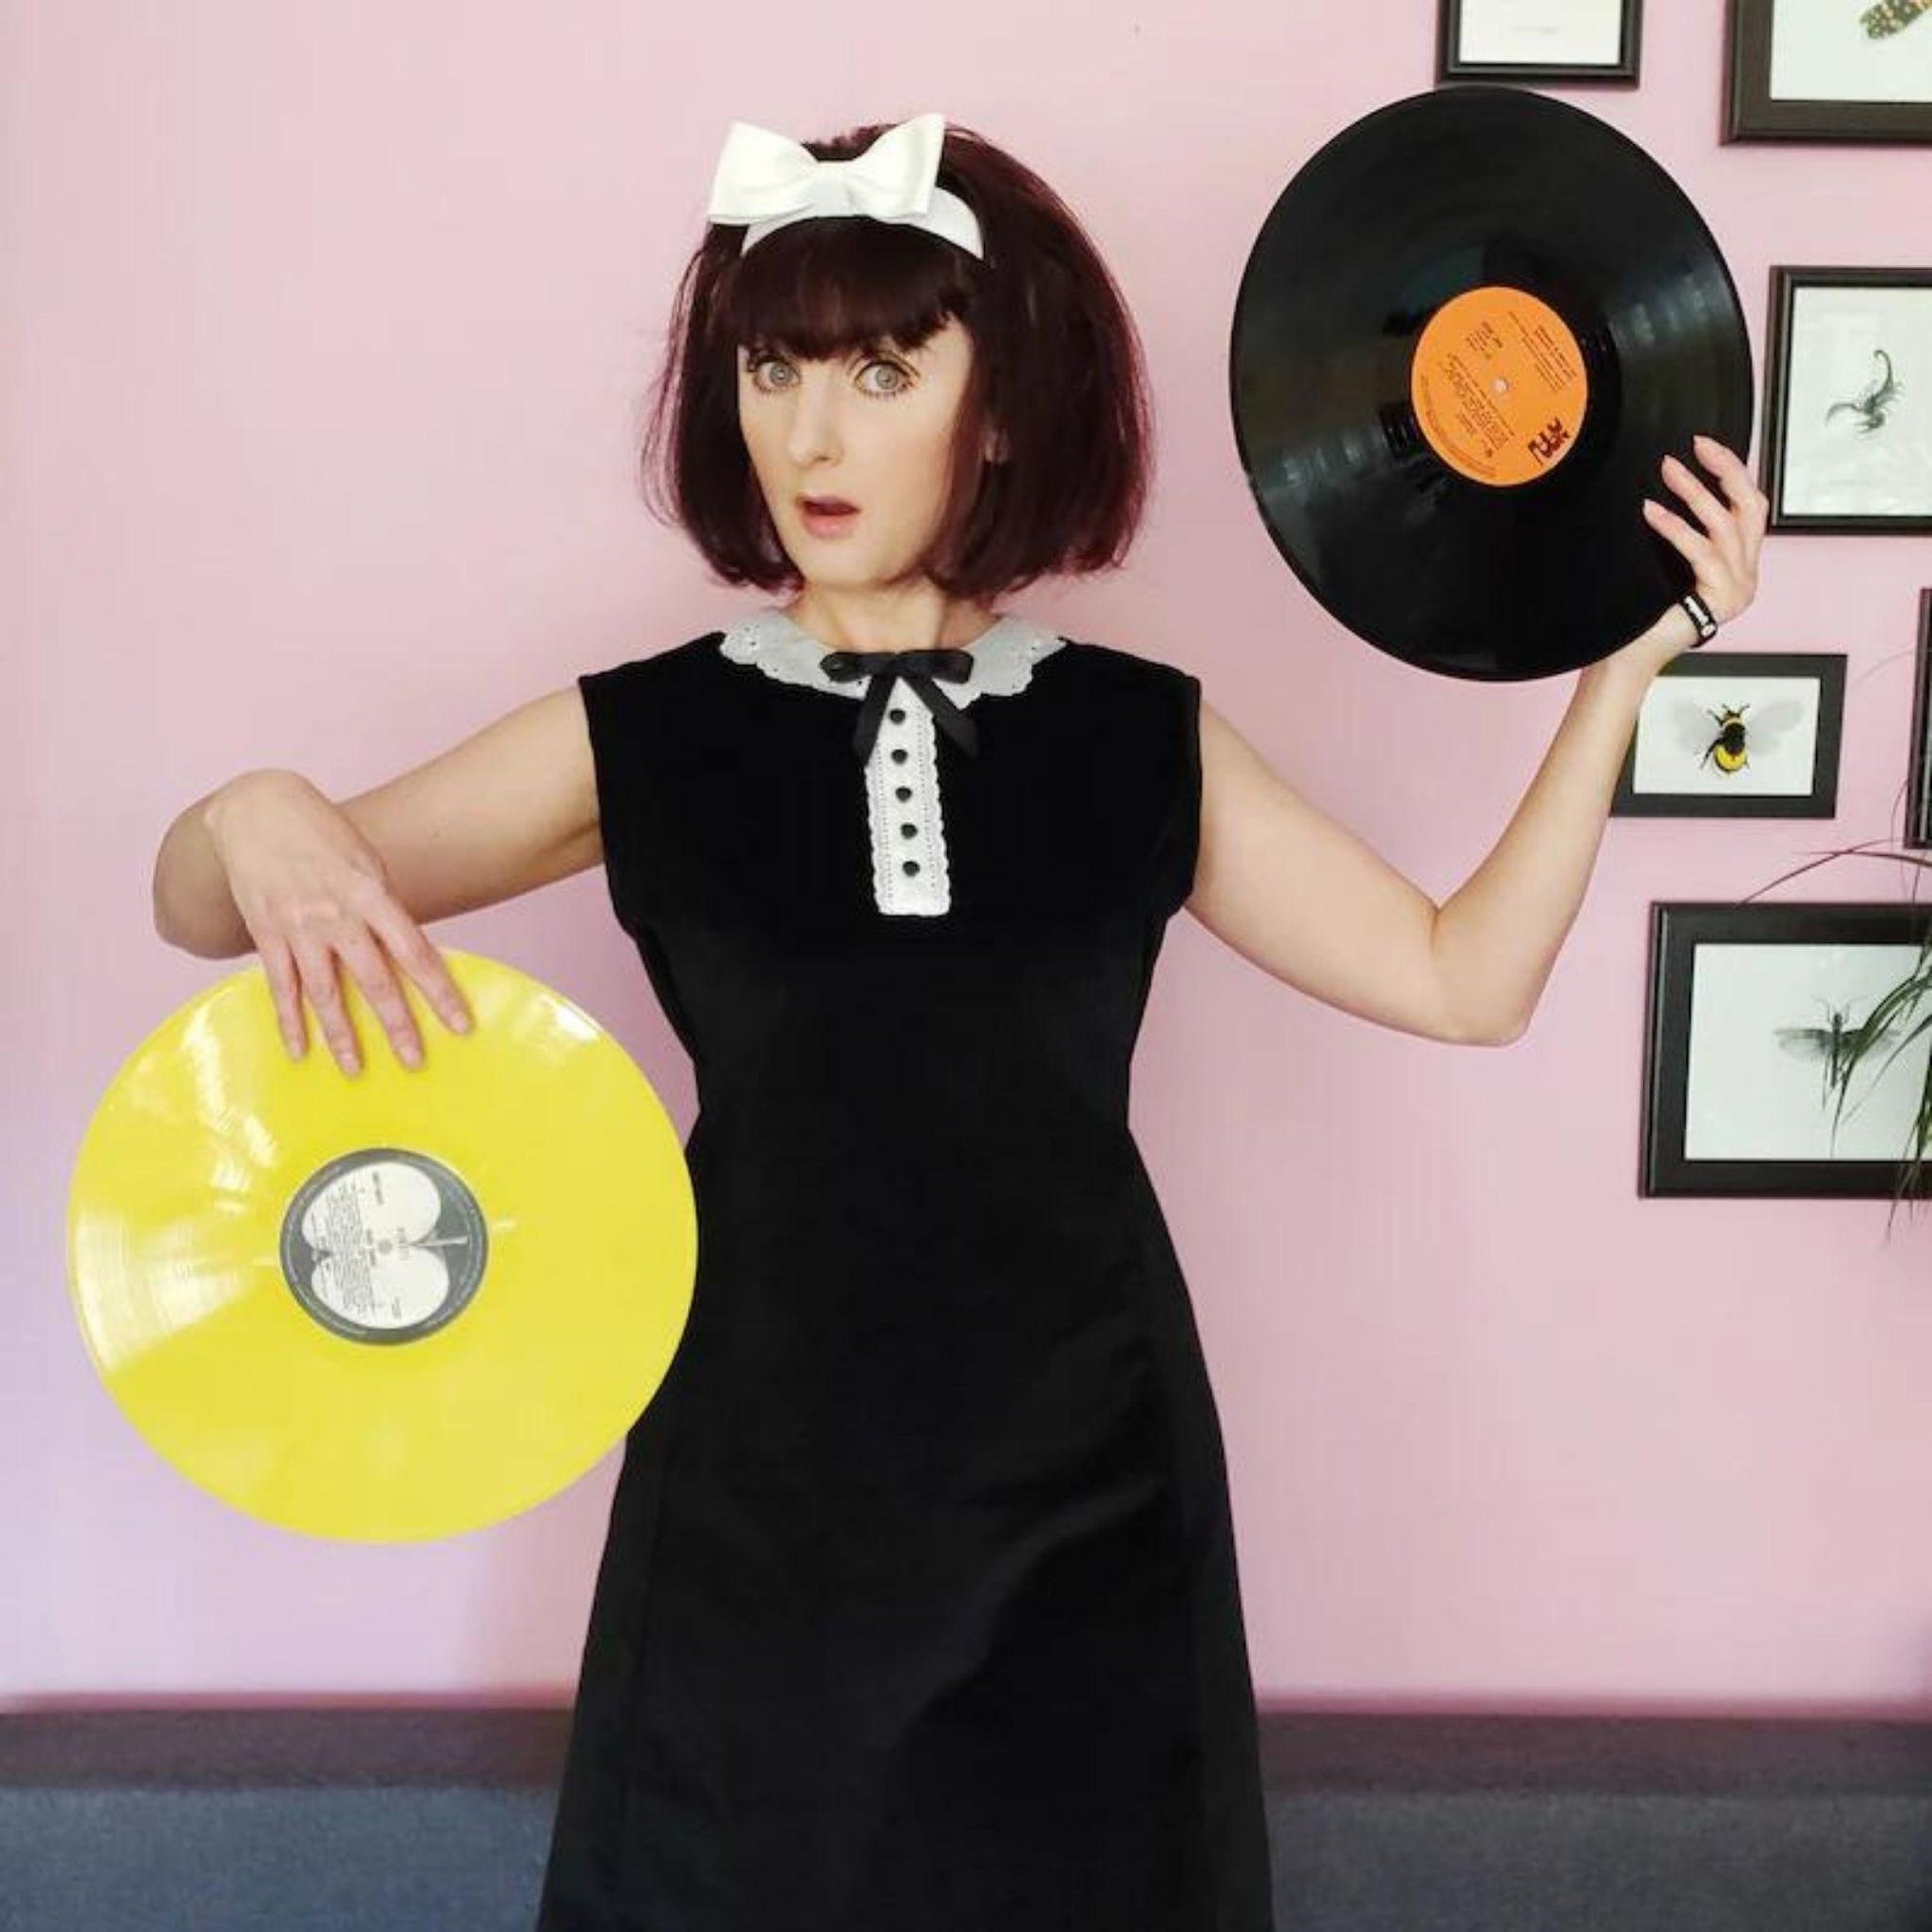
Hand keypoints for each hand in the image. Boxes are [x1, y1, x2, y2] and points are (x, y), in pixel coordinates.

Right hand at [203, 771, 474, 1074]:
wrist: (255, 810)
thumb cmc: (322, 834)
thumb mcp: (366, 861)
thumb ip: (385, 907)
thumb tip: (407, 950)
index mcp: (371, 893)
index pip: (415, 951)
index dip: (439, 991)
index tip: (460, 1023)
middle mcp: (336, 915)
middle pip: (374, 979)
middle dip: (396, 1024)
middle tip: (414, 1061)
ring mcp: (299, 927)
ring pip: (325, 992)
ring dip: (341, 1035)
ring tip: (354, 1069)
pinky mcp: (267, 934)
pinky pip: (281, 986)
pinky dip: (289, 1020)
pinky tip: (299, 1050)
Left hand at [1604, 433, 1768, 682]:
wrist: (1627, 658)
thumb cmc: (1640, 612)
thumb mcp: (1665, 562)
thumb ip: (1679, 532)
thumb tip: (1667, 486)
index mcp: (1738, 565)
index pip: (1747, 507)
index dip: (1731, 472)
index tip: (1705, 446)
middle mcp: (1745, 576)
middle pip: (1749, 508)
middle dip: (1724, 471)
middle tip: (1694, 447)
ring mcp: (1738, 589)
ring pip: (1725, 526)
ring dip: (1694, 494)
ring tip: (1668, 471)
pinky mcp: (1722, 600)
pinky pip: (1702, 552)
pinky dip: (1675, 528)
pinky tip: (1651, 512)